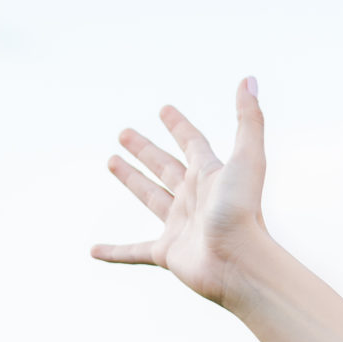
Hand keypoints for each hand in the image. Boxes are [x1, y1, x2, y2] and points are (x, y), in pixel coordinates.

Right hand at [92, 78, 271, 305]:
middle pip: (166, 168)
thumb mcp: (247, 158)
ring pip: (150, 198)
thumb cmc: (243, 211)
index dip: (179, 126)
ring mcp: (180, 226)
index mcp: (211, 177)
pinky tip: (93, 251)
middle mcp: (195, 199)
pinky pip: (134, 252)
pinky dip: (114, 252)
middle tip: (124, 133)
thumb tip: (250, 79)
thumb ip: (248, 119)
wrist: (240, 262)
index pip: (193, 144)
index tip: (164, 109)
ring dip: (131, 181)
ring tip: (111, 162)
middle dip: (146, 150)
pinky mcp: (166, 253)